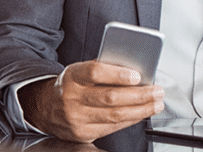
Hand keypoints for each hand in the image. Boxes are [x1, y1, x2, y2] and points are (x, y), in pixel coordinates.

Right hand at [17, 61, 164, 142]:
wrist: (45, 107)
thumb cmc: (71, 85)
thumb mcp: (80, 70)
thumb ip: (104, 69)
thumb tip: (136, 71)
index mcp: (72, 76)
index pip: (95, 73)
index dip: (117, 74)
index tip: (137, 75)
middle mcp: (72, 98)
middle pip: (110, 98)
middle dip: (139, 95)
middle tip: (157, 91)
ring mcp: (76, 118)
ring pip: (114, 116)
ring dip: (140, 110)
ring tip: (156, 104)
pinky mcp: (82, 134)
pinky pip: (112, 128)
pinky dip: (130, 120)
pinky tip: (141, 114)